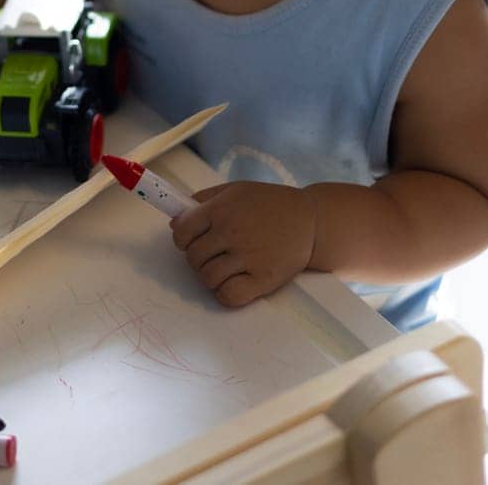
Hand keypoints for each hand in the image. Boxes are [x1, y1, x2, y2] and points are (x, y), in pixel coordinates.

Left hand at [169, 182, 316, 307]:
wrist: (312, 222)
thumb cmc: (271, 204)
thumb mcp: (236, 190)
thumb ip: (203, 200)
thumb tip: (174, 221)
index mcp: (221, 209)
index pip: (181, 233)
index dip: (184, 238)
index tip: (194, 240)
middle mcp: (231, 232)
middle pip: (193, 258)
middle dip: (198, 258)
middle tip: (214, 254)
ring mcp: (247, 257)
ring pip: (207, 278)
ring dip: (212, 276)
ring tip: (226, 268)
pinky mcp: (262, 279)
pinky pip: (228, 296)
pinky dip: (226, 293)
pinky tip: (234, 283)